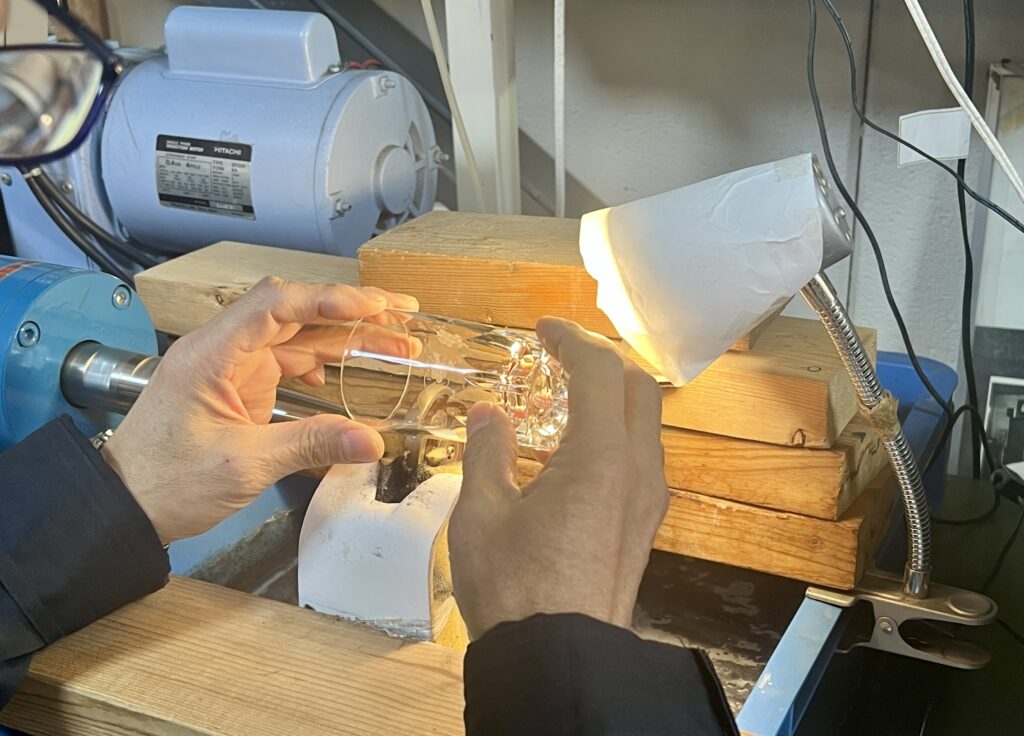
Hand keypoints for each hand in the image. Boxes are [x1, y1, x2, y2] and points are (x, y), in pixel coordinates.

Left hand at [102, 277, 417, 544]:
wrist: (127, 506)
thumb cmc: (167, 482)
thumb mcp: (244, 465)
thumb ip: (310, 444)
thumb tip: (371, 441)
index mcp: (211, 354)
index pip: (274, 305)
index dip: (327, 299)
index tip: (372, 307)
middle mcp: (223, 349)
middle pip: (295, 312)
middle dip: (351, 311)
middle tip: (402, 313)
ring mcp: (232, 366)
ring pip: (298, 336)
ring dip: (345, 338)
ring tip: (396, 342)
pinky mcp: (239, 386)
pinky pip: (287, 360)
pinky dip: (321, 362)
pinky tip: (344, 372)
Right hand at [448, 317, 668, 638]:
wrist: (558, 661)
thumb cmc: (514, 587)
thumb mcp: (482, 511)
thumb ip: (487, 450)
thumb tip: (490, 414)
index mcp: (603, 456)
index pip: (600, 369)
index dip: (572, 338)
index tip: (542, 329)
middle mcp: (639, 470)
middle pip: (637, 387)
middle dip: (601, 359)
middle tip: (559, 354)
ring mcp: (648, 501)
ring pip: (645, 423)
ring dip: (611, 398)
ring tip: (562, 399)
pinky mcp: (644, 527)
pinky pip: (640, 459)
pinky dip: (613, 434)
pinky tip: (572, 453)